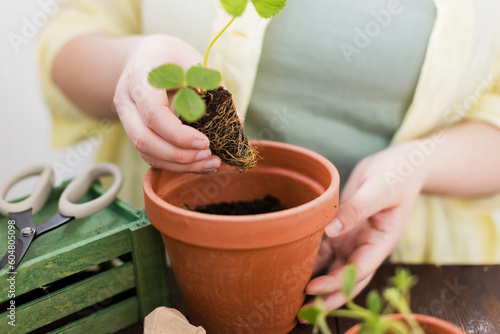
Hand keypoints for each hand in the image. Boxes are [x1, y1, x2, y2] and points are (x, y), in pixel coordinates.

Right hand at [113, 34, 221, 172]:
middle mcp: (127, 102)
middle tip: (211, 156)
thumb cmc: (172, 57)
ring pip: (147, 152)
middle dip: (179, 155)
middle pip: (145, 140)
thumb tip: (236, 120)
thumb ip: (213, 88)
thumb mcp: (193, 62)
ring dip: (180, 164)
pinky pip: (152, 155)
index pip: (153, 114)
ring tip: (211, 164)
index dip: (179, 134)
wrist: (144, 57)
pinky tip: (200, 164)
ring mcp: (127, 120)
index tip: (206, 142)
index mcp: (139, 79)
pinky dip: (176, 164)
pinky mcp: (136, 132)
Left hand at [303, 141, 427, 309]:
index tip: (313, 289)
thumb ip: (357, 209)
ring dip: (317, 283)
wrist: (400, 164)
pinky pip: (325, 250)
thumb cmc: (397, 175)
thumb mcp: (379, 189)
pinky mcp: (342, 231)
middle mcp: (367, 246)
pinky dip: (312, 260)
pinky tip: (293, 266)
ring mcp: (354, 240)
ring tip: (293, 296)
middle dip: (327, 296)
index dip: (338, 283)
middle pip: (347, 279)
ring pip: (334, 269)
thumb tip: (332, 230)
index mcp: (382, 241)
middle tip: (302, 312)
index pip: (360, 269)